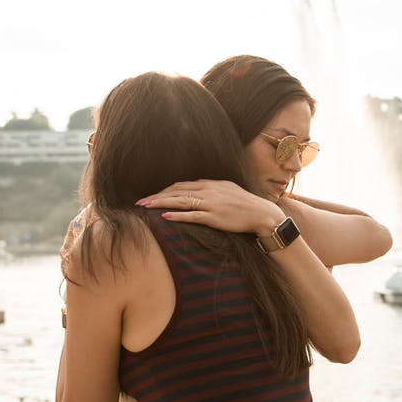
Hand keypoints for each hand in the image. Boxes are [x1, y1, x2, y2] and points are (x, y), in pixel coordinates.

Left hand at [138, 180, 285, 236]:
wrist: (262, 213)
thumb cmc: (246, 204)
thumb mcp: (228, 190)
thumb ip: (212, 190)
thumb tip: (198, 190)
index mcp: (210, 184)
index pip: (181, 185)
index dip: (165, 190)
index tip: (152, 196)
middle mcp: (208, 191)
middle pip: (176, 191)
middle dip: (156, 197)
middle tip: (139, 202)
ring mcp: (211, 204)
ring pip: (180, 202)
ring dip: (160, 204)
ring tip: (144, 207)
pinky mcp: (215, 217)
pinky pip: (193, 216)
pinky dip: (178, 216)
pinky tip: (165, 217)